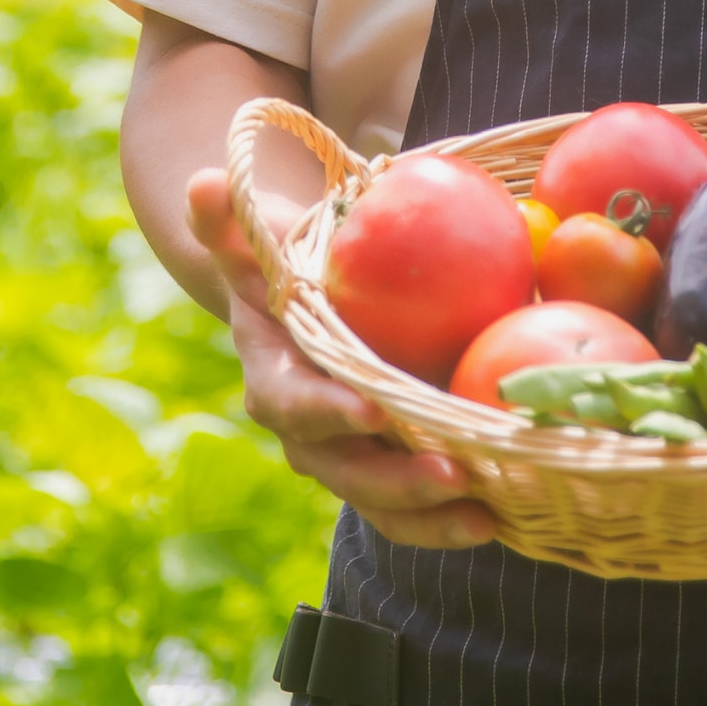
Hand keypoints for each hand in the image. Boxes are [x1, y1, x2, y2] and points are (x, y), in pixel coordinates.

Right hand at [186, 166, 496, 550]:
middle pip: (345, 470)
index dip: (327, 410)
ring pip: (381, 504)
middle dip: (395, 480)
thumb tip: (205, 186)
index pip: (292, 403)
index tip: (371, 409)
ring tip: (486, 516)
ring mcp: (349, 459)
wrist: (303, 306)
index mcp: (273, 379)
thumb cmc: (283, 263)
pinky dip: (450, 520)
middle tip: (451, 472)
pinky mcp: (388, 471)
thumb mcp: (259, 236)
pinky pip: (413, 509)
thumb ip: (230, 221)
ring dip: (430, 518)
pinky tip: (501, 516)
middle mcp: (308, 433)